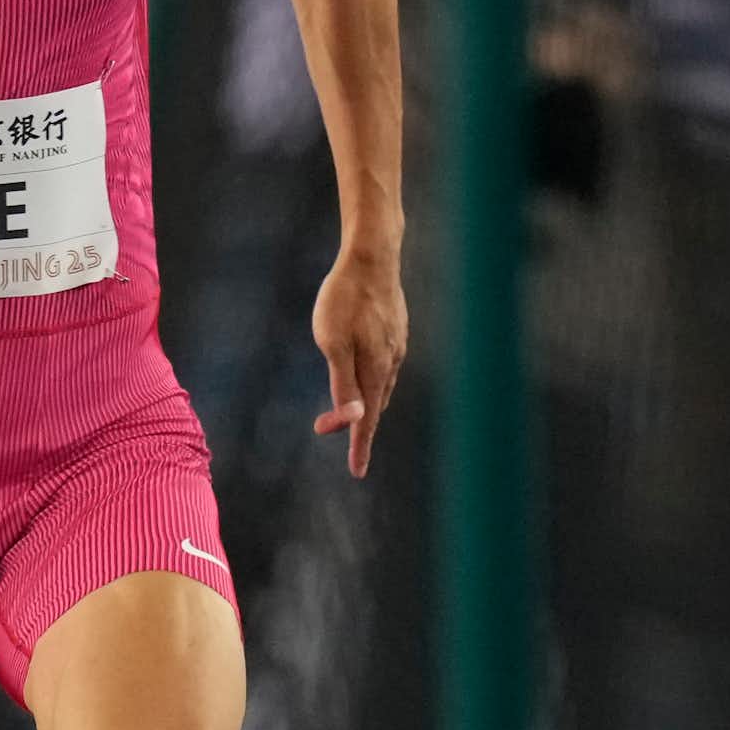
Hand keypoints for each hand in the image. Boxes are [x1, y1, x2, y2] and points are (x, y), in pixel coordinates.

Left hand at [312, 250, 407, 478]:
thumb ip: (343, 383)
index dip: (360, 445)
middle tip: (335, 439)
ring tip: (352, 418)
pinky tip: (368, 377)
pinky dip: (374, 382)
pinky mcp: (396, 330)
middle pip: (374, 405)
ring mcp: (396, 345)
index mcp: (374, 368)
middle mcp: (391, 361)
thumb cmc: (344, 299)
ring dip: (367, 405)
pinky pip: (386, 367)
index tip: (357, 472)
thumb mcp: (333, 342)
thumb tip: (353, 418)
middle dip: (358, 427)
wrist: (372, 257)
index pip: (367, 418)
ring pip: (382, 386)